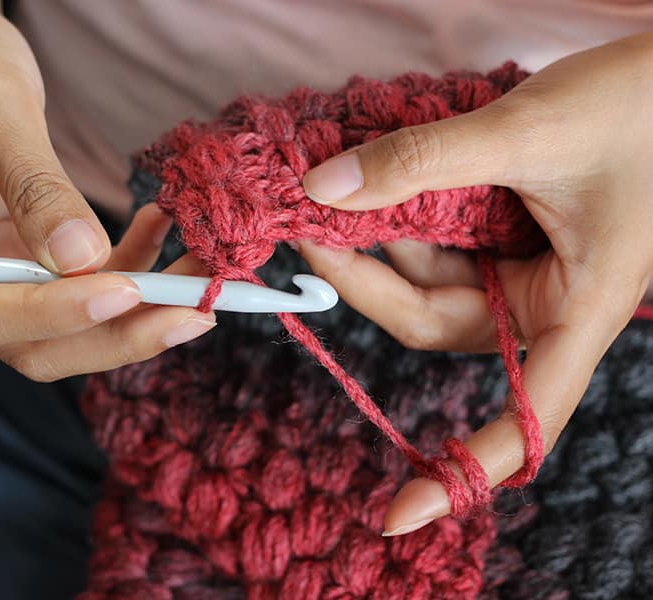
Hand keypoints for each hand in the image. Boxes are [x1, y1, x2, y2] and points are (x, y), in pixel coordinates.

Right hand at [0, 1, 214, 379]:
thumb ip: (34, 185)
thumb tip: (81, 259)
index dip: (54, 315)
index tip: (123, 293)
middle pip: (30, 340)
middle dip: (113, 335)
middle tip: (189, 314)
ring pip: (66, 325)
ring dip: (137, 312)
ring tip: (201, 282)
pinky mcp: (27, 254)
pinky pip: (84, 281)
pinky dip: (131, 266)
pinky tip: (162, 231)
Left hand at [299, 32, 652, 534]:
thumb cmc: (641, 104)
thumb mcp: (527, 134)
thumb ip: (422, 162)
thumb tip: (322, 190)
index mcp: (577, 310)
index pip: (524, 419)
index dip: (463, 473)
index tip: (396, 518)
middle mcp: (543, 301)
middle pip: (430, 318)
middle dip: (362, 275)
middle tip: (303, 219)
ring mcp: (519, 267)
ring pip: (423, 274)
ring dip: (373, 233)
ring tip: (330, 178)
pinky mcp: (504, 233)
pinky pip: (434, 238)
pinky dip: (397, 210)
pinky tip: (368, 174)